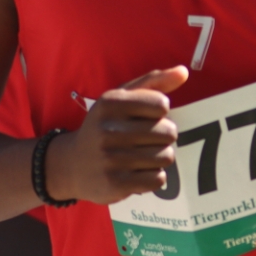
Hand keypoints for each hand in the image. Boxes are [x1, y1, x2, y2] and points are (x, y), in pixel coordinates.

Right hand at [48, 66, 189, 204]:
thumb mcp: (122, 98)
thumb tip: (183, 72)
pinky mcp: (116, 184)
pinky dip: (154, 177)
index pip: (161, 104)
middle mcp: (109, 129)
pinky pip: (158, 179)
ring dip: (160, 157)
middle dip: (163, 136)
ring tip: (142, 156)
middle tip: (146, 139)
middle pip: (168, 132)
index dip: (160, 112)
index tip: (145, 116)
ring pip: (166, 156)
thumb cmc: (106, 125)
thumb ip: (154, 81)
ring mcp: (111, 158)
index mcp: (111, 103)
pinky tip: (138, 172)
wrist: (72, 164)